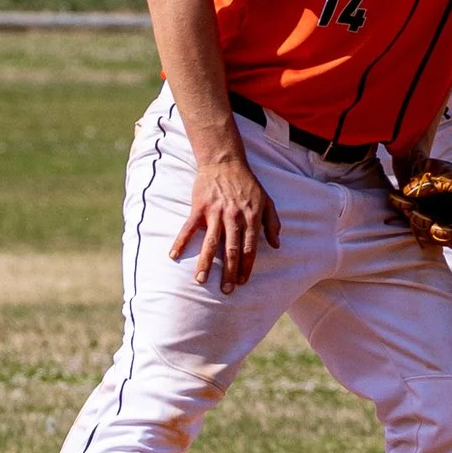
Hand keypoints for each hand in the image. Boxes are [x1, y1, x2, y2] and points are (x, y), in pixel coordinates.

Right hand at [170, 153, 279, 293]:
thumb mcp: (267, 201)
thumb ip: (272, 224)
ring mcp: (215, 213)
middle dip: (229, 271)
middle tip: (226, 290)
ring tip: (201, 281)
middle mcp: (233, 218)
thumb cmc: (248, 184)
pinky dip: (181, 242)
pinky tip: (174, 255)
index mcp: (250, 218)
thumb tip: (277, 245)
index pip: (250, 248)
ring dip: (205, 263)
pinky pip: (188, 228)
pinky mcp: (199, 208)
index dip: (247, 266)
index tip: (243, 282)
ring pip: (210, 242)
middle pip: (231, 249)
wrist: (225, 162)